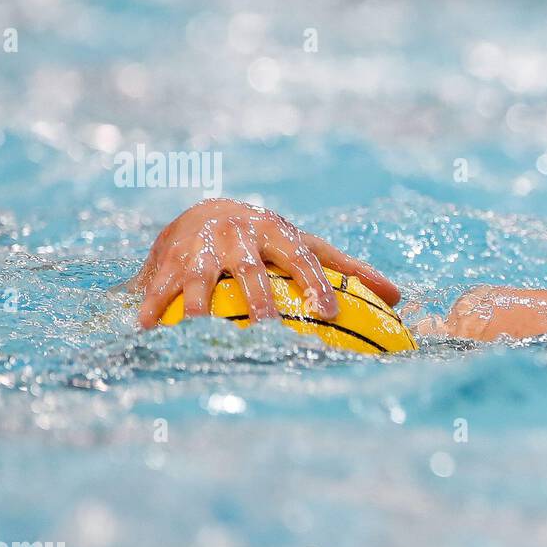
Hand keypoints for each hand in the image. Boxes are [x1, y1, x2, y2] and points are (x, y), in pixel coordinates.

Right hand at [131, 199, 401, 328]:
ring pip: (198, 281)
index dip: (314, 282)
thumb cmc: (268, 239)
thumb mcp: (305, 245)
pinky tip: (148, 334)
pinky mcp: (166, 262)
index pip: (300, 258)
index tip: (327, 312)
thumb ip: (349, 270)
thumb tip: (397, 297)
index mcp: (274, 233)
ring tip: (200, 333)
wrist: (204, 213)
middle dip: (257, 298)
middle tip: (268, 328)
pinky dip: (151, 310)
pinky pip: (159, 289)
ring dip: (197, 307)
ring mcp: (199, 249)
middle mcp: (236, 237)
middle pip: (248, 269)